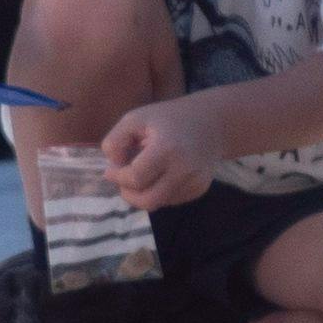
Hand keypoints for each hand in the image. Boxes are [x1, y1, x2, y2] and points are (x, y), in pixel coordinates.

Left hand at [100, 96, 223, 211]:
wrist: (210, 122)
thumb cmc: (168, 118)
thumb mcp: (135, 119)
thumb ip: (116, 141)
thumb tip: (113, 166)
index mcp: (167, 149)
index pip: (135, 178)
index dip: (118, 177)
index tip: (111, 169)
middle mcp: (184, 170)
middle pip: (147, 201)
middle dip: (129, 194)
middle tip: (124, 180)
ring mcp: (195, 182)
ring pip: (158, 203)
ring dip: (143, 193)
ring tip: (143, 172)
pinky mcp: (200, 189)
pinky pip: (170, 200)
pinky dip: (158, 192)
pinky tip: (161, 174)